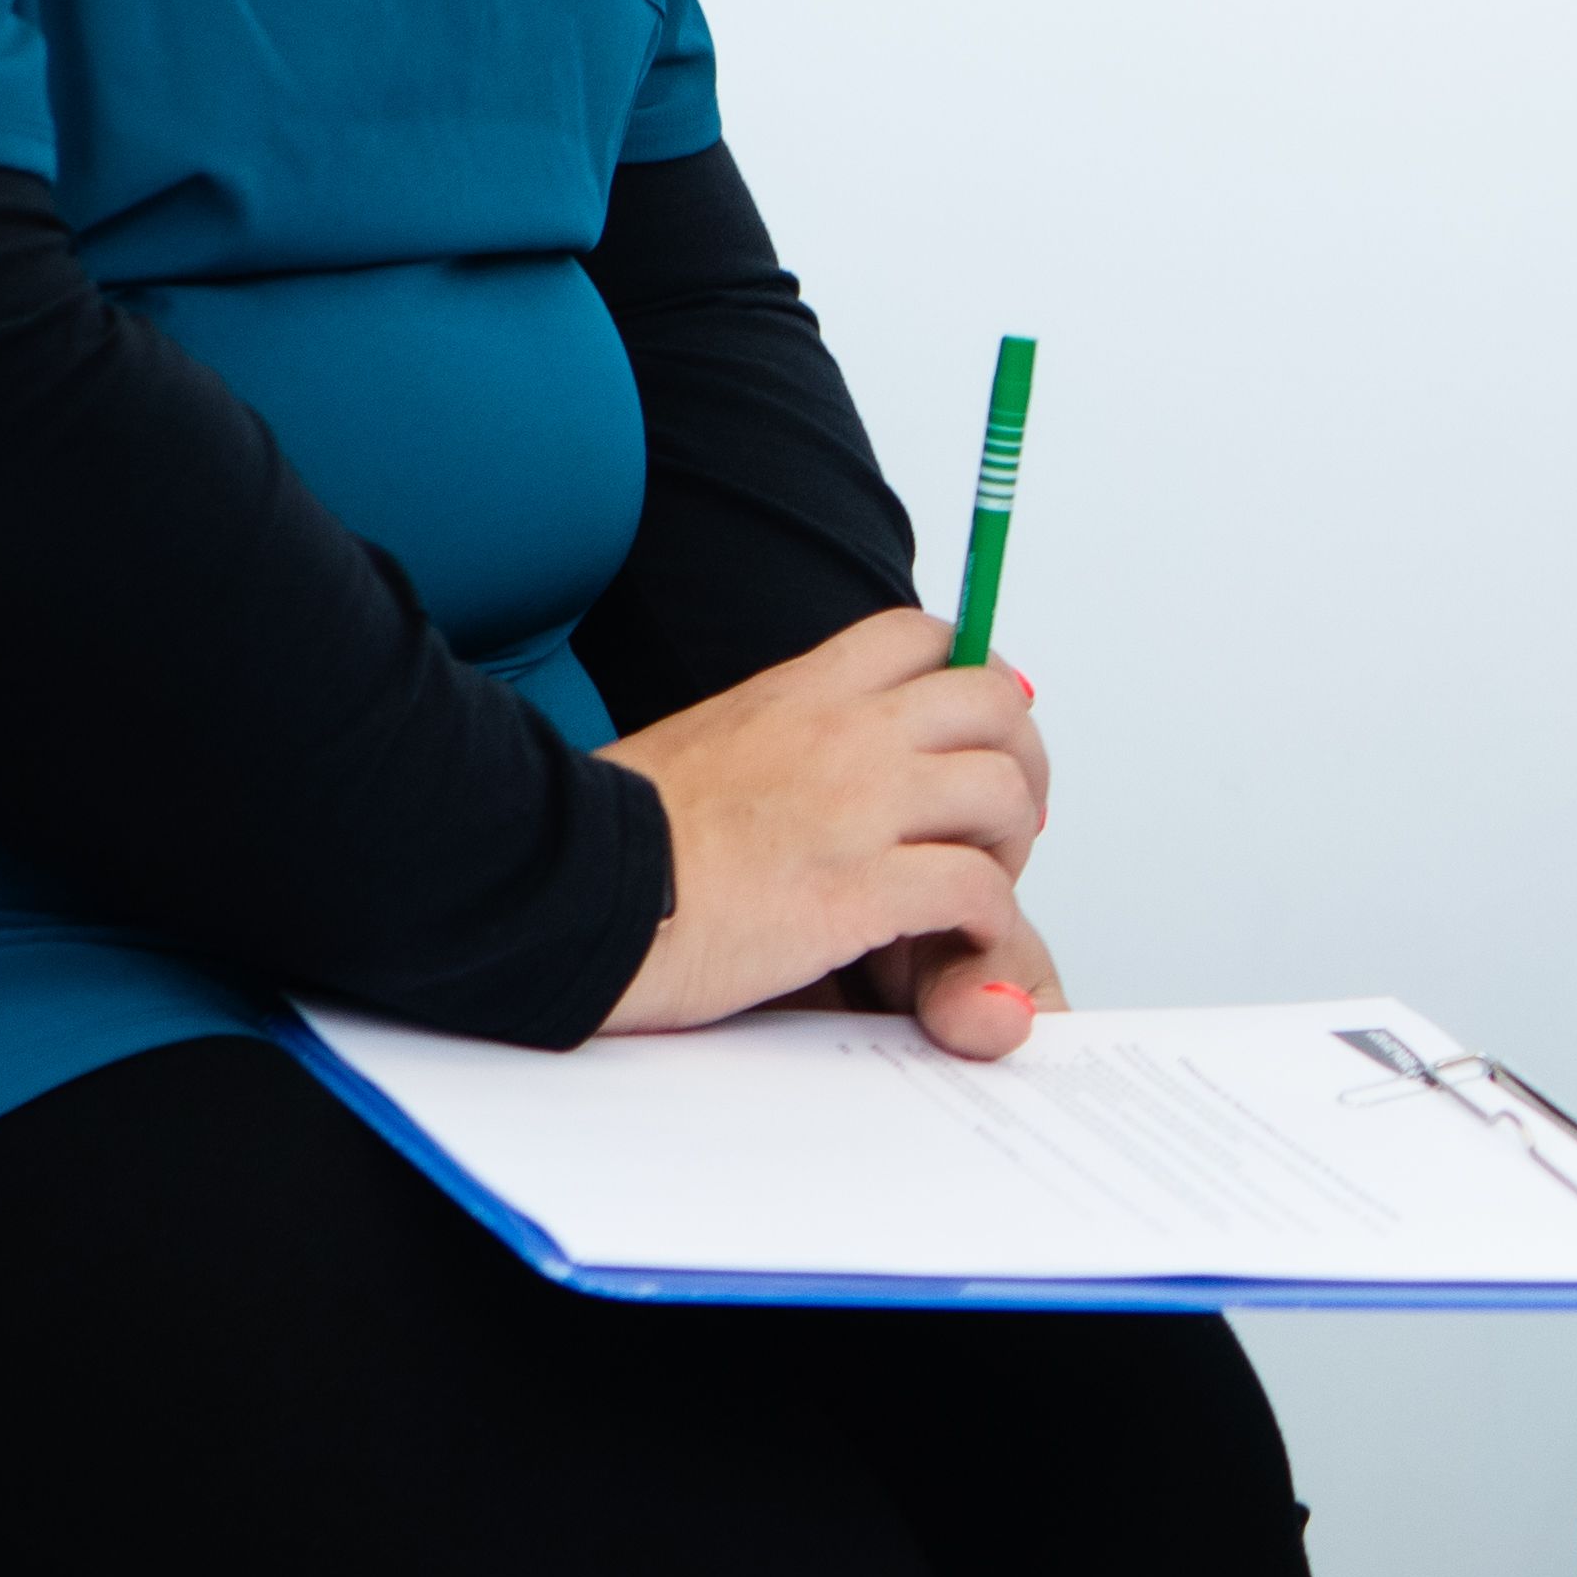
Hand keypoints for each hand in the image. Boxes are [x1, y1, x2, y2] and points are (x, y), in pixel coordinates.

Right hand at [597, 610, 1053, 1053]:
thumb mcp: (699, 744)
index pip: (925, 637)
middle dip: (1019, 759)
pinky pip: (975, 888)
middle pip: (995, 703)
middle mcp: (841, 734)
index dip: (974, 680)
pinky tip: (961, 939)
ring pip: (1002, 790)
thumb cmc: (604, 837)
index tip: (975, 734)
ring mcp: (854, 808)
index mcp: (798, 691)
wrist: (557, 891)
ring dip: (1011, 841)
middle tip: (1002, 819)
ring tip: (982, 882)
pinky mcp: (855, 891)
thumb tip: (799, 760)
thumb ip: (772, 738)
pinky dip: (989, 915)